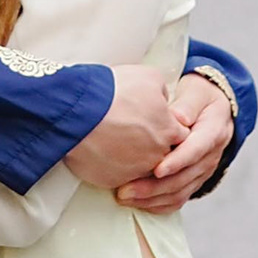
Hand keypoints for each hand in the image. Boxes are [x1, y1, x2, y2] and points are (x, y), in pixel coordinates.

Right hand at [61, 63, 183, 192]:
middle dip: (149, 142)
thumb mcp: (149, 77)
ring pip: (139, 167)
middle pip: (161, 153)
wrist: (77, 111)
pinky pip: (116, 175)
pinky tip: (101, 149)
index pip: (180, 135)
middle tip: (131, 127)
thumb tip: (161, 100)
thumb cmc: (112, 92)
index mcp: (168, 131)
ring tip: (114, 138)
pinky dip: (110, 164)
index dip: (166, 125)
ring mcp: (134, 171)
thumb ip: (162, 92)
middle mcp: (155, 156)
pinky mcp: (112, 180)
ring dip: (130, 156)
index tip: (154, 120)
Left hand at [113, 70, 231, 213]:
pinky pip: (178, 199)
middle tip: (126, 189)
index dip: (177, 162)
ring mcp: (202, 171)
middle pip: (184, 178)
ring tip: (125, 197)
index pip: (196, 151)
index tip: (156, 169)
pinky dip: (157, 204)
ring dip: (152, 198)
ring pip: (179, 192)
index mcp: (213, 133)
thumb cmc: (200, 97)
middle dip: (154, 187)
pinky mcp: (193, 180)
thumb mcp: (197, 93)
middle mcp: (210, 156)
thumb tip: (177, 119)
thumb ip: (187, 105)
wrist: (214, 109)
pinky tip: (138, 203)